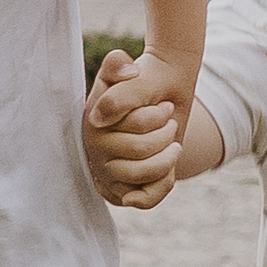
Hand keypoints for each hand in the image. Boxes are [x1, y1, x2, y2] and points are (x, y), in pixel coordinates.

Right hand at [83, 48, 192, 210]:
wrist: (160, 97)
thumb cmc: (142, 82)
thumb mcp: (126, 68)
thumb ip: (115, 66)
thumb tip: (119, 83)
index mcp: (93, 122)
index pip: (133, 128)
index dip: (156, 118)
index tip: (165, 106)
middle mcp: (96, 150)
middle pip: (141, 151)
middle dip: (166, 135)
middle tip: (170, 125)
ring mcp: (109, 172)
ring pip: (143, 175)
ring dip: (168, 158)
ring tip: (173, 146)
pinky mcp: (124, 190)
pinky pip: (143, 199)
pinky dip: (161, 186)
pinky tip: (168, 170)